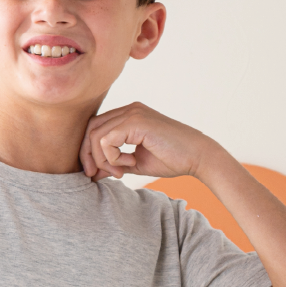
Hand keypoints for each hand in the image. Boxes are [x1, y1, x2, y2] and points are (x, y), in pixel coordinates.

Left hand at [79, 102, 215, 181]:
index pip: (95, 129)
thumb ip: (114, 164)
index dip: (89, 152)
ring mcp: (133, 113)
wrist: (197, 156)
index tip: (96, 174)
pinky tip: (129, 164)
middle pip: (91, 129)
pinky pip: (108, 140)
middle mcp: (129, 110)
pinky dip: (113, 157)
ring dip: (102, 160)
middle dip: (88, 156)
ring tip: (120, 172)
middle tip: (96, 176)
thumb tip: (94, 173)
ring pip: (97, 135)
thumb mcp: (135, 163)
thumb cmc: (171, 159)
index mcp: (128, 116)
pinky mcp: (137, 121)